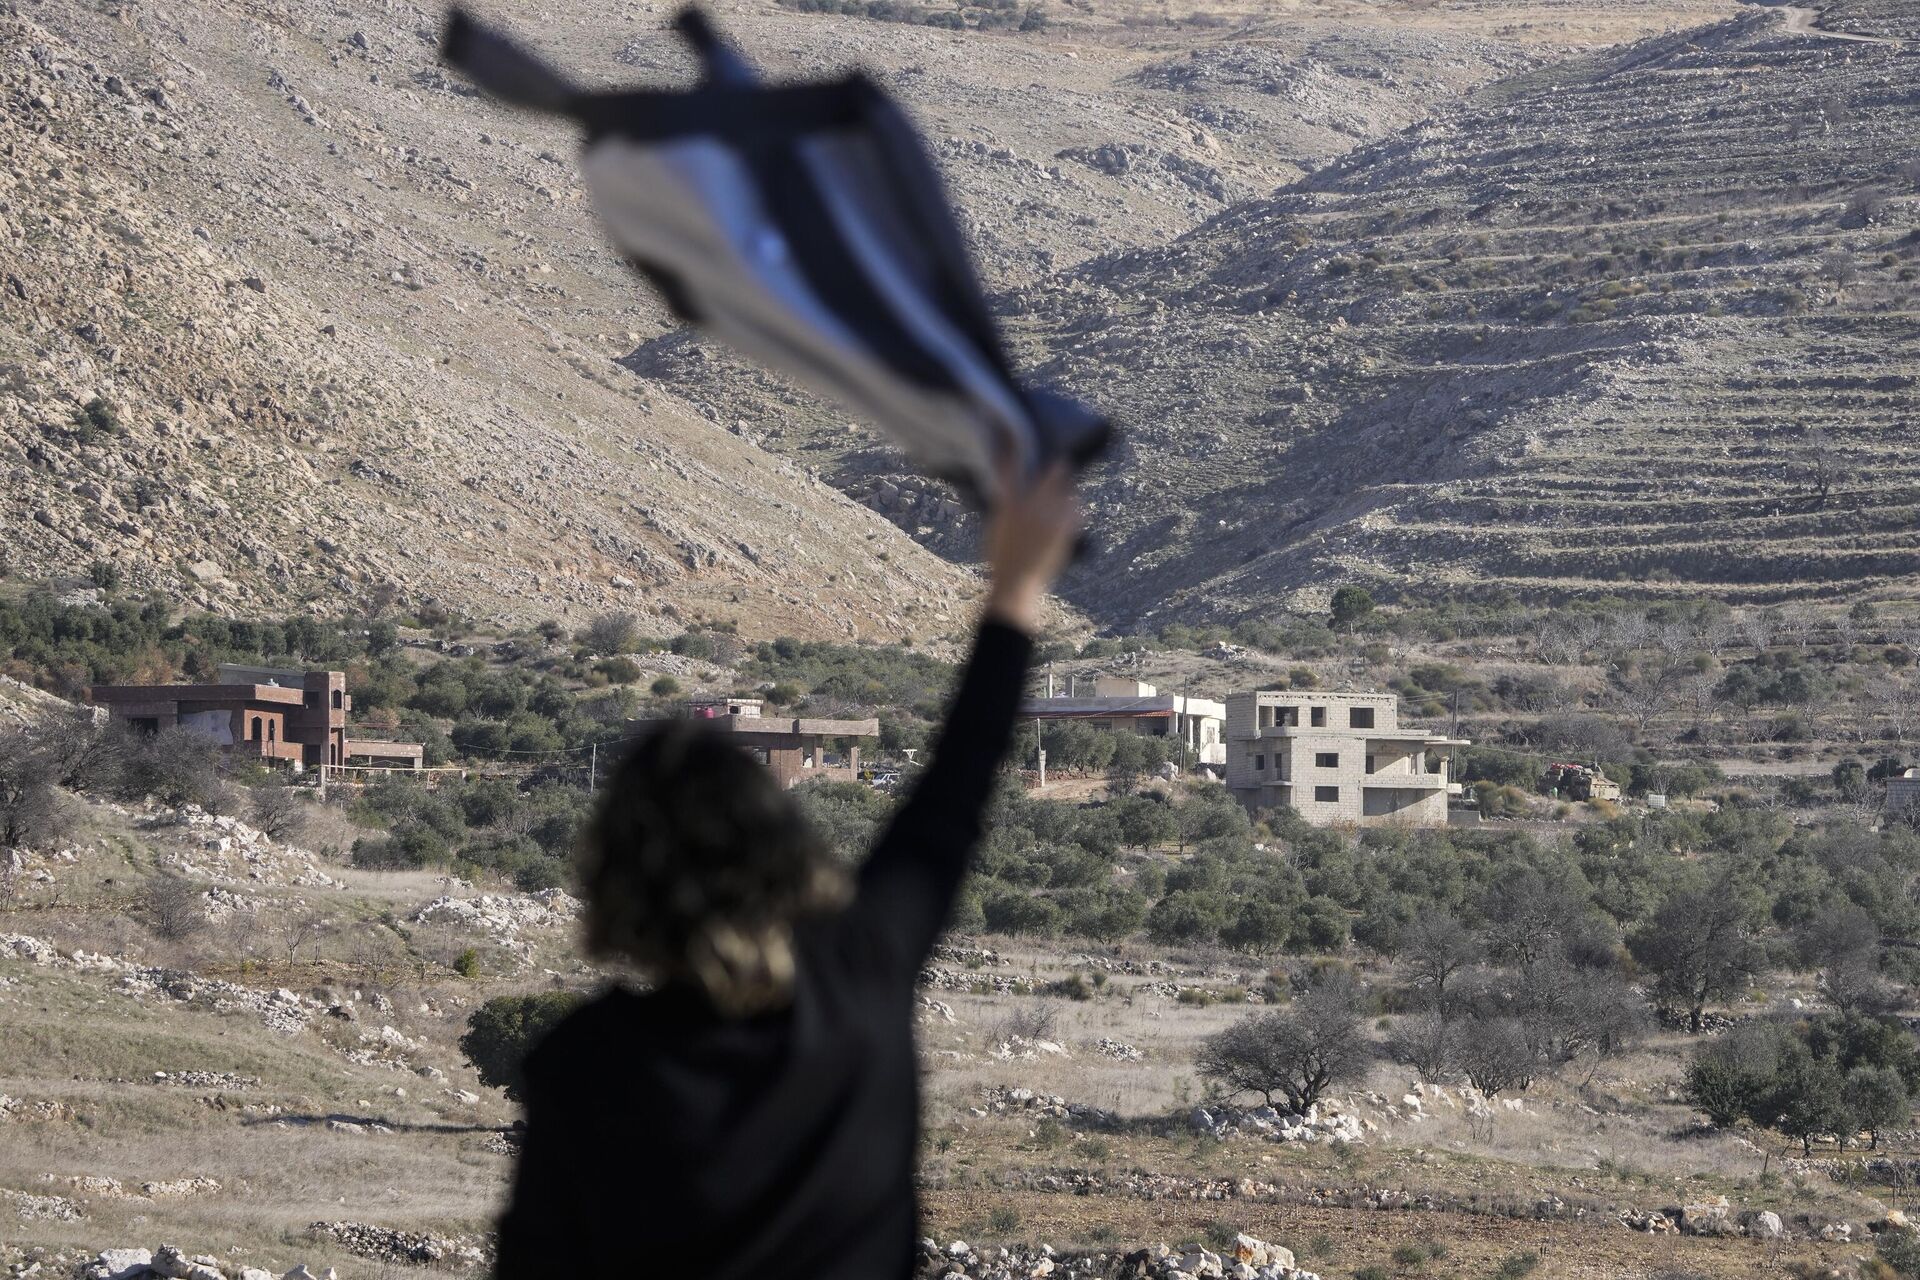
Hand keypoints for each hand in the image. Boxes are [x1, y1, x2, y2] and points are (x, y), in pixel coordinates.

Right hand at [982, 459, 1080, 633]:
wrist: (1018, 583)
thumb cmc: (1000, 557)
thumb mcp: (994, 527)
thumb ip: (1004, 505)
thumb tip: (1008, 489)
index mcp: (1011, 504)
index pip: (1013, 467)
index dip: (1014, 449)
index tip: (1015, 436)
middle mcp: (1034, 506)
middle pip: (1055, 472)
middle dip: (1059, 466)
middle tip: (1060, 462)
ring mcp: (1053, 518)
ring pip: (1070, 491)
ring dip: (1068, 488)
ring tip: (1066, 490)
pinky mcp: (1067, 531)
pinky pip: (1077, 511)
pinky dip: (1074, 508)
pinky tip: (1070, 510)